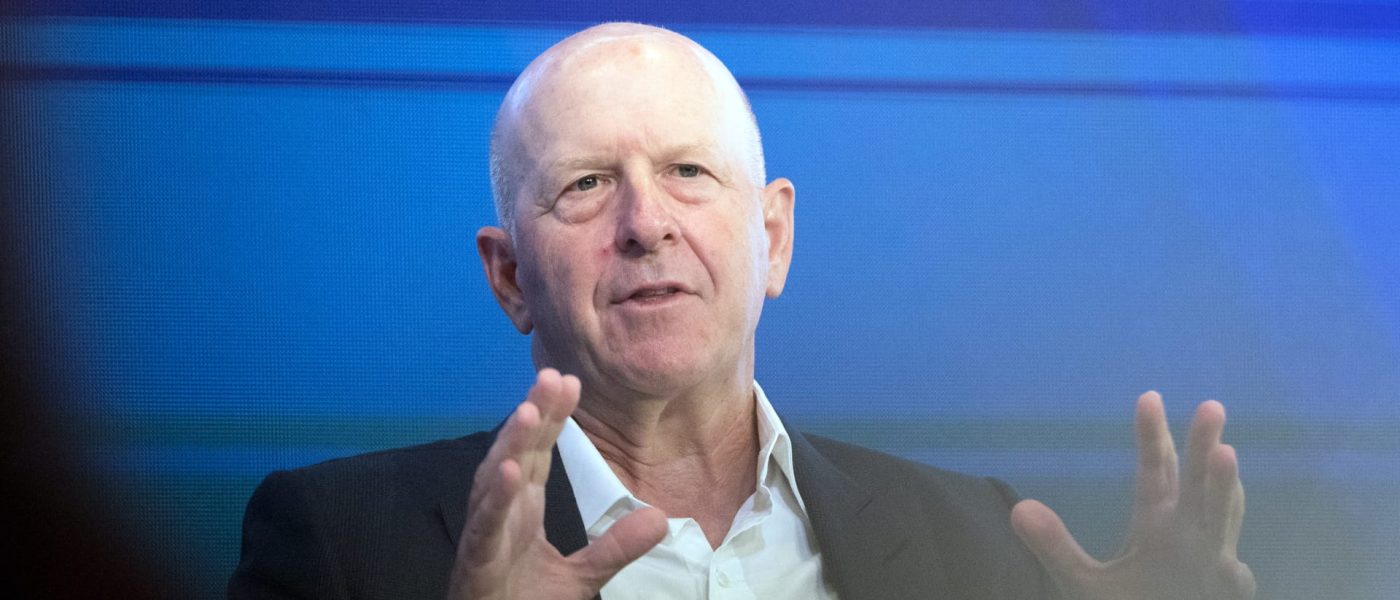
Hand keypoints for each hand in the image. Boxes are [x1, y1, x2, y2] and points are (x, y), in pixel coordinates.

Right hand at [446, 369, 666, 599]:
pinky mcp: (476, 558)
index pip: (540, 453)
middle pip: (518, 452)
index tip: (570, 381)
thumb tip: (660, 518)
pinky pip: (485, 524)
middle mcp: (501, 509)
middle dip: (534, 413)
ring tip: (530, 413)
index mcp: (524, 507)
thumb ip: (616, 547)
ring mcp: (486, 532)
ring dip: (510, 444)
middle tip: (553, 375)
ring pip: (494, 479)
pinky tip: (508, 472)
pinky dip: (495, 498)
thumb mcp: (582, 576)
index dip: (553, 417)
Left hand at [1011, 392, 1254, 599]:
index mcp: (1155, 523)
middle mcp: (1187, 533)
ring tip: (1225, 453)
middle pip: (1197, 482)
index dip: (1152, 436)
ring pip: (1221, 520)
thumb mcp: (1083, 580)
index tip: (1148, 397)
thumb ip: (1056, 546)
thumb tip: (1018, 510)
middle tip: (1210, 406)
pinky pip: (1232, 583)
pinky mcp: (1222, 592)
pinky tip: (1232, 568)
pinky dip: (1234, 576)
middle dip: (1202, 446)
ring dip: (1224, 490)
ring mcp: (1209, 561)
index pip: (1156, 471)